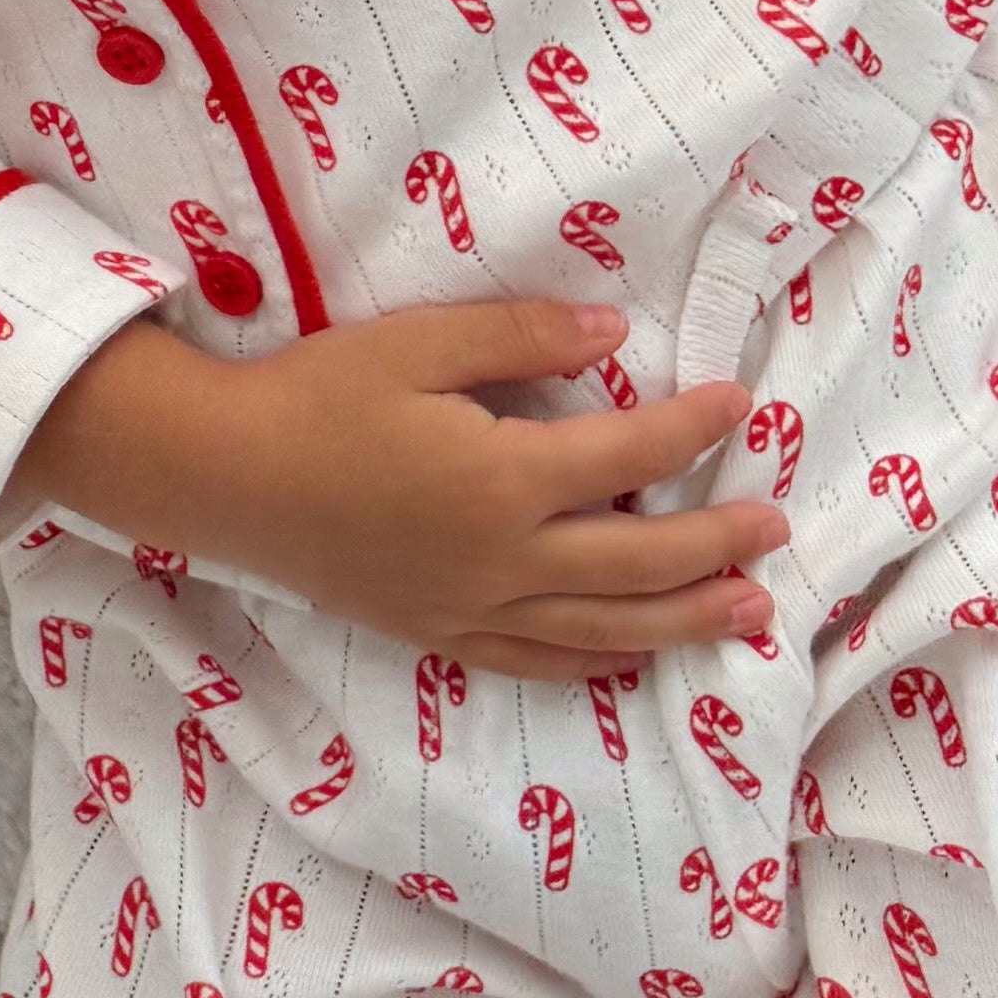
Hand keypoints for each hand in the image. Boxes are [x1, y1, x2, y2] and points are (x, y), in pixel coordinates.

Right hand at [16, 294, 783, 675]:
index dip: (691, 428)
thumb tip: (614, 335)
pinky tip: (636, 655)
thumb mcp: (415, 344)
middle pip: (639, 561)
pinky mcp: (441, 633)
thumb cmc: (315, 397)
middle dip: (715, 542)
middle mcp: (503, 558)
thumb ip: (520, 337)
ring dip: (686, 619)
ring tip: (749, 612)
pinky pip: (539, 660)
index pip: (627, 455)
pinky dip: (599, 662)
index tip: (738, 403)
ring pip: (606, 628)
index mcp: (503, 478)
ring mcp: (473, 607)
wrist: (224, 477)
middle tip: (773, 529)